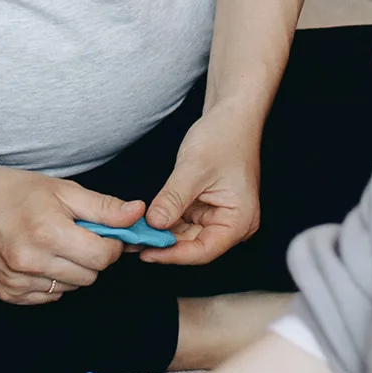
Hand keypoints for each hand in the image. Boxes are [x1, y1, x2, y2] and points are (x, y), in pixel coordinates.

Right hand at [0, 156, 151, 304]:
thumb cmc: (14, 192)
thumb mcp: (62, 190)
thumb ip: (104, 207)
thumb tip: (139, 215)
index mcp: (47, 232)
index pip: (102, 257)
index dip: (110, 245)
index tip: (101, 233)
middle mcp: (30, 261)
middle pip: (90, 276)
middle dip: (91, 257)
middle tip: (74, 236)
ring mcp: (17, 281)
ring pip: (71, 288)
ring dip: (71, 270)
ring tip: (52, 245)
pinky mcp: (7, 293)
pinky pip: (48, 296)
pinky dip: (51, 281)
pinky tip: (37, 258)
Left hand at [140, 105, 263, 266]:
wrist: (231, 117)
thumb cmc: (223, 137)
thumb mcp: (193, 169)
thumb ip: (173, 199)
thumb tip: (153, 224)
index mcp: (239, 220)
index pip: (203, 251)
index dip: (173, 255)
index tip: (147, 252)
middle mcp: (231, 224)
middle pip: (193, 247)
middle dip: (163, 245)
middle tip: (132, 242)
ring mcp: (217, 217)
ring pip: (184, 237)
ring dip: (160, 235)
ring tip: (132, 233)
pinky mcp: (205, 210)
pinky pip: (181, 223)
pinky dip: (163, 222)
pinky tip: (142, 222)